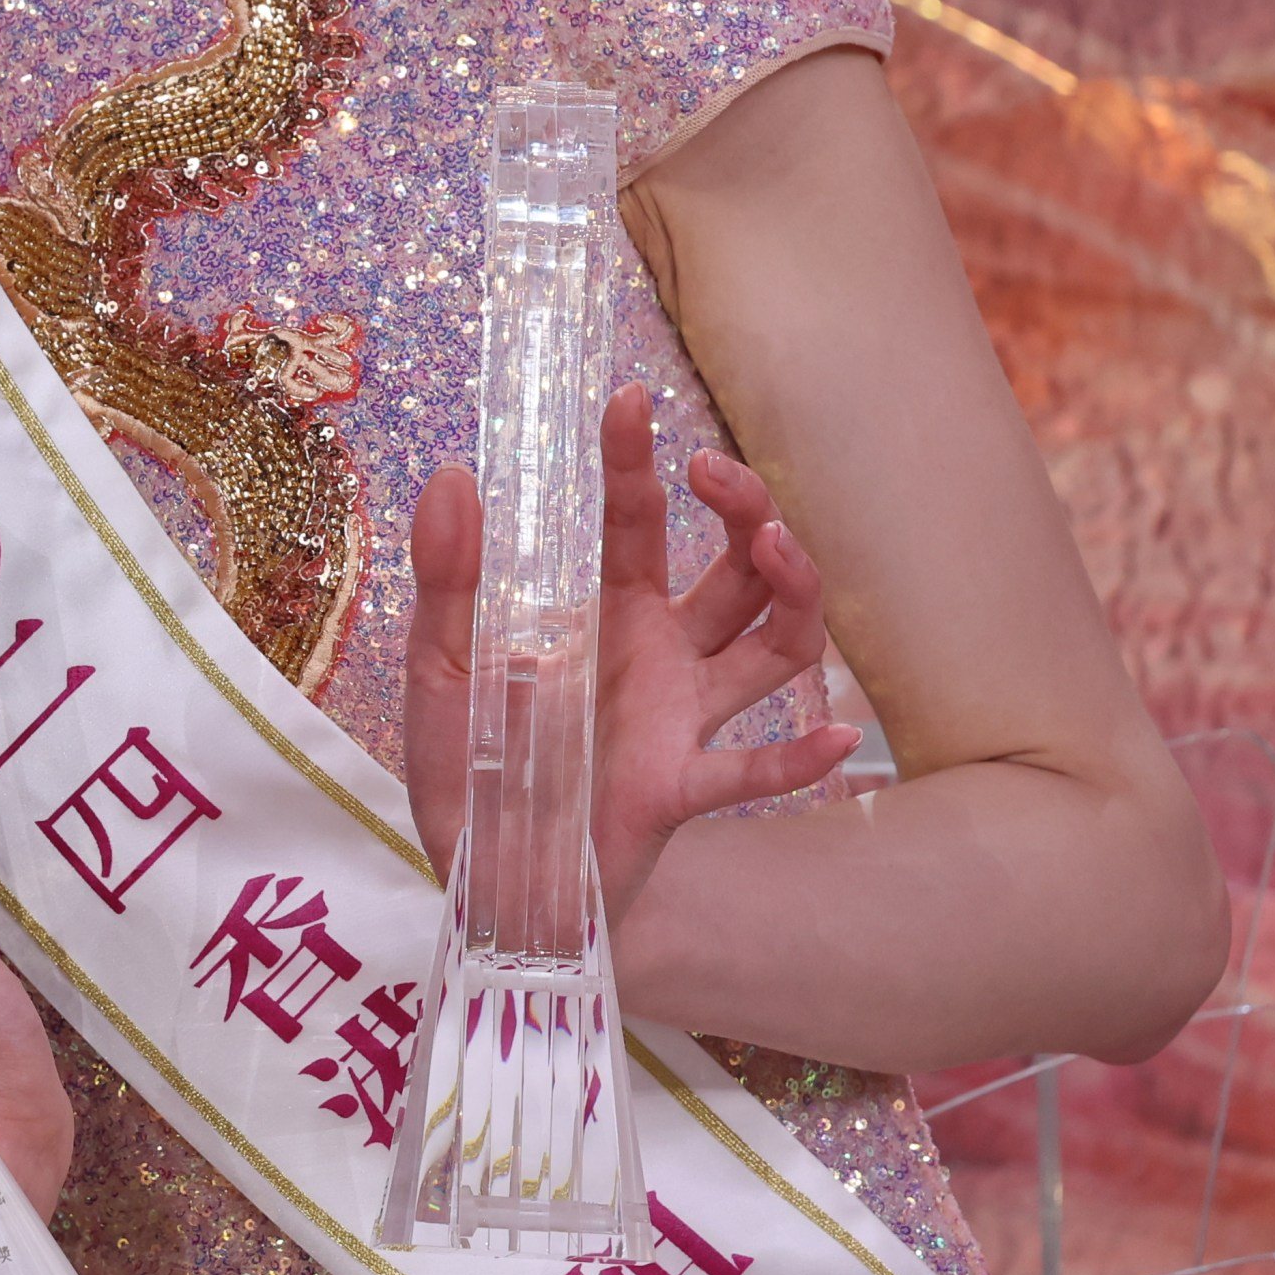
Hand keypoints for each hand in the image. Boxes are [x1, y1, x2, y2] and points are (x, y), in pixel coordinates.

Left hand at [405, 383, 861, 928]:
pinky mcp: (678, 788)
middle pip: (732, 569)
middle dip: (743, 511)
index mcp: (601, 612)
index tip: (627, 401)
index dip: (634, 462)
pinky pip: (752, 770)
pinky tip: (836, 736)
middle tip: (719, 476)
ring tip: (781, 553)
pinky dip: (798, 757)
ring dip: (791, 600)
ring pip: (771, 649)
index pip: (633, 521)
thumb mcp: (438, 662)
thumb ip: (445, 577)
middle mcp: (657, 655)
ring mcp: (679, 718)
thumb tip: (453, 477)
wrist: (483, 874)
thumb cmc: (467, 762)